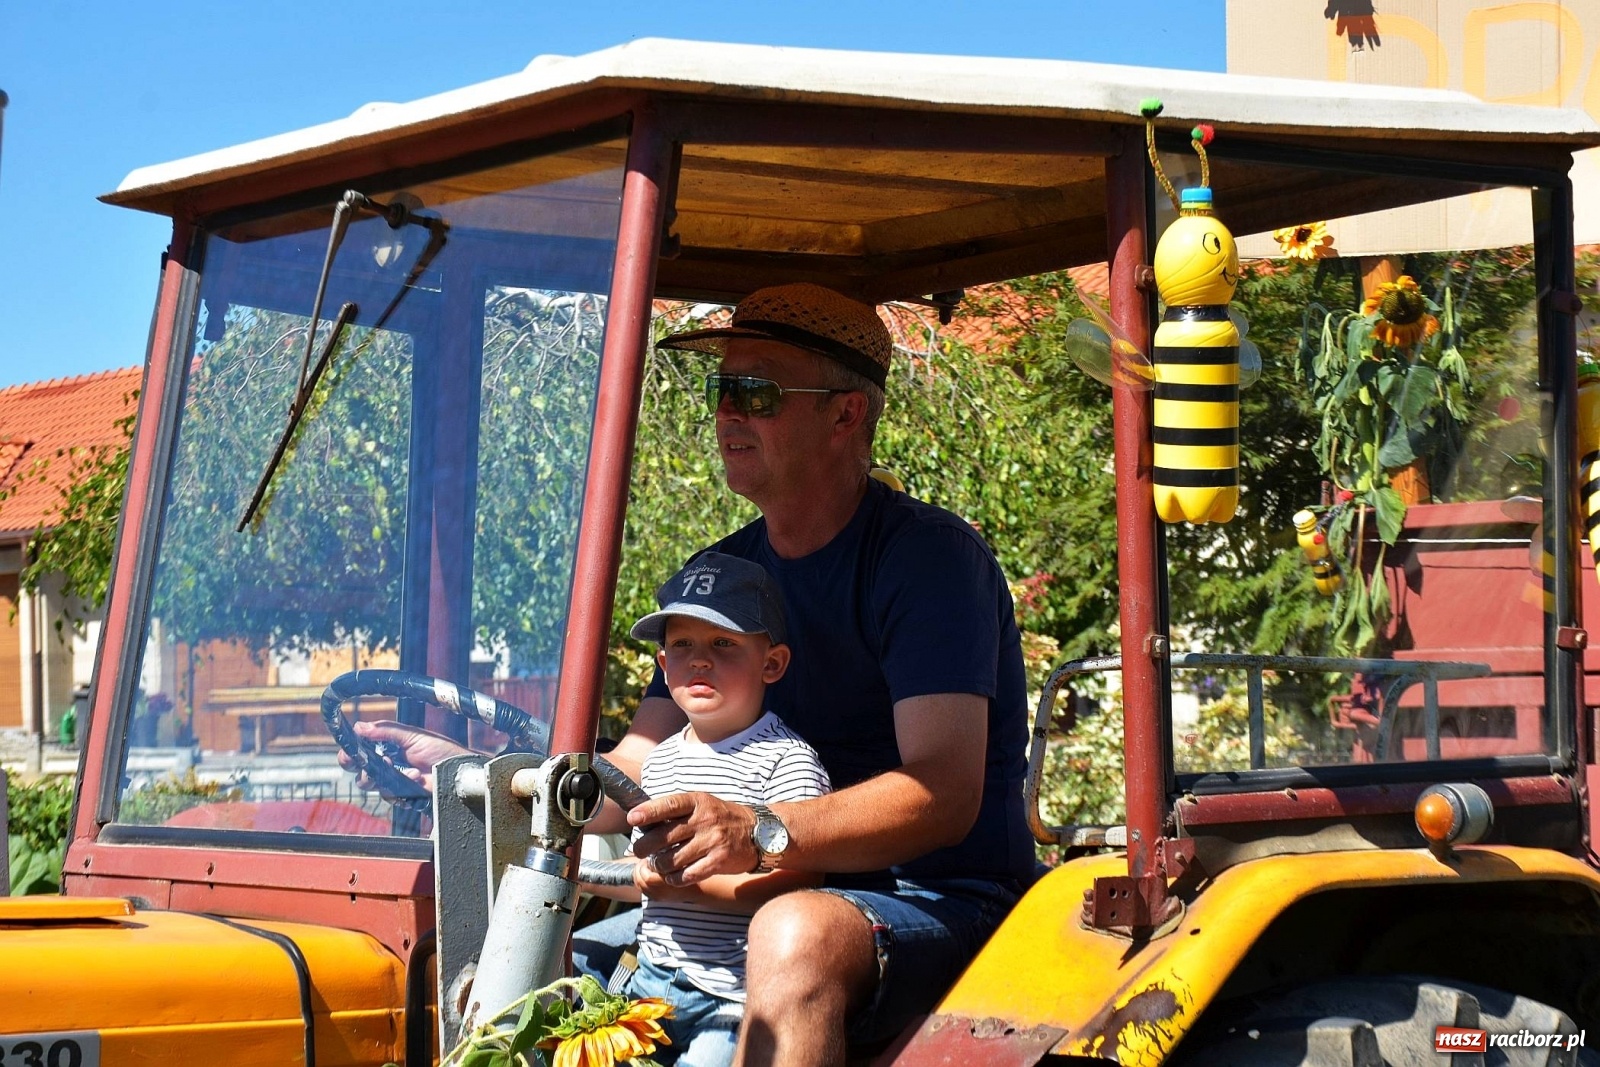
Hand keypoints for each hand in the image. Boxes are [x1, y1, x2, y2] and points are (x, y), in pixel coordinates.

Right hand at [335, 720, 470, 794]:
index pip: (360, 751)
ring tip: (403, 769)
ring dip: (384, 777)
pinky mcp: (403, 796)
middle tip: (374, 765)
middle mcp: (388, 765)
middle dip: (362, 770)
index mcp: (388, 747)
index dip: (350, 753)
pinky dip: (401, 787)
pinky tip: (416, 778)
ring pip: (373, 786)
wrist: (459, 770)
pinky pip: (390, 796)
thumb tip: (359, 727)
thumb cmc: (442, 750)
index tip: (349, 753)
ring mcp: (395, 782)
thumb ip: (386, 731)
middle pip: (360, 773)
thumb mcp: (413, 736)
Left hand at [628, 791, 758, 885]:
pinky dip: (675, 878)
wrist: (759, 832)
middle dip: (645, 847)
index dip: (648, 812)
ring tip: (658, 864)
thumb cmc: (723, 817)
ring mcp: (712, 841)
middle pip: (664, 836)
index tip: (632, 819)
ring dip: (659, 865)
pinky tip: (673, 876)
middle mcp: (704, 820)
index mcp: (698, 802)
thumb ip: (677, 810)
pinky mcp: (718, 861)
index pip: (669, 805)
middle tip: (640, 851)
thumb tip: (644, 819)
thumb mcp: (703, 804)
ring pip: (672, 859)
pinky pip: (687, 875)